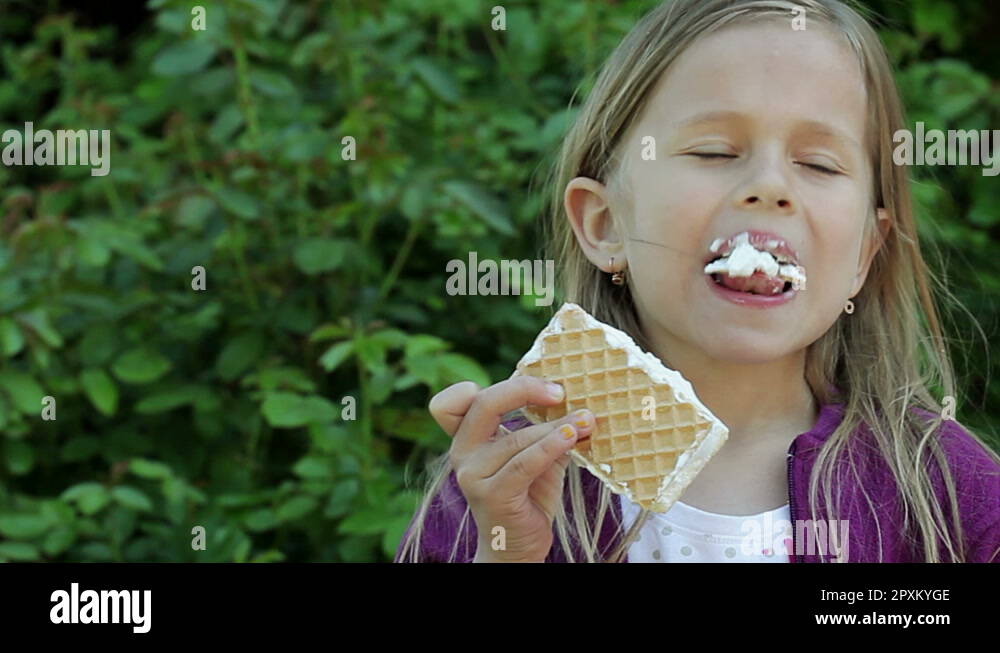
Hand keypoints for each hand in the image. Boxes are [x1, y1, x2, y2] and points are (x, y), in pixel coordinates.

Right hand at [429, 377, 594, 562]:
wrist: (517, 548)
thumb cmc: (527, 498)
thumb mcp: (534, 456)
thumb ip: (547, 431)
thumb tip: (583, 406)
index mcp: (466, 439)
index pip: (450, 402)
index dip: (477, 387)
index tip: (525, 387)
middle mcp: (462, 454)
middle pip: (482, 403)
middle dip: (524, 389)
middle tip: (560, 391)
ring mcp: (473, 476)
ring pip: (517, 436)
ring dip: (557, 425)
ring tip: (586, 420)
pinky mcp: (493, 496)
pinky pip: (525, 462)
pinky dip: (551, 445)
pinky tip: (572, 437)